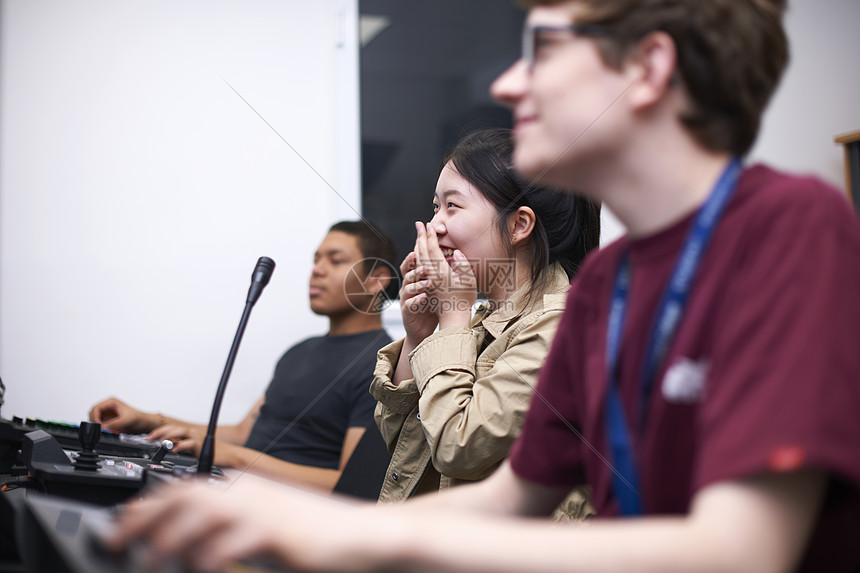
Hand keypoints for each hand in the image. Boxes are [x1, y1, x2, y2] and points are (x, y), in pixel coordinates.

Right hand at [88, 397, 158, 433]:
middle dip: (96, 422)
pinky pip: (100, 424)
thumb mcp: (127, 420)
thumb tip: (104, 427)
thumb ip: (115, 423)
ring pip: (95, 419)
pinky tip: (110, 431)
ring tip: (108, 430)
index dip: (95, 417)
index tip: (99, 425)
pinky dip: (102, 429)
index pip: (96, 408)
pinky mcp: (109, 420)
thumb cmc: (139, 418)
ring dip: (99, 426)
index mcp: (111, 402)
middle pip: (93, 413)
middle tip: (102, 429)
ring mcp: (108, 413)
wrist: (144, 423)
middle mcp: (108, 406)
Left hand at [106, 478, 379, 571]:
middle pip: (183, 495)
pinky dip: (209, 556)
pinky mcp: (275, 531)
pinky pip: (231, 541)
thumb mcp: (261, 527)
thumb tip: (186, 544)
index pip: (184, 487)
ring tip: (148, 562)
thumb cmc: (312, 535)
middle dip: (144, 518)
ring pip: (200, 514)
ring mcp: (261, 509)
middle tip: (115, 543)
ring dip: (168, 538)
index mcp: (242, 487)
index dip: (147, 504)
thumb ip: (226, 529)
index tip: (120, 523)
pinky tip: (198, 569)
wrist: (358, 535)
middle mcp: (246, 492)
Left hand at [148, 424, 203, 456]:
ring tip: (160, 442)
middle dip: (160, 432)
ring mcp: (196, 437)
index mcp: (188, 433)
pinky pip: (189, 443)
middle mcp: (191, 433)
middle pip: (174, 427)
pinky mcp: (200, 444)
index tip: (149, 437)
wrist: (224, 454)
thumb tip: (168, 445)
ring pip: (181, 431)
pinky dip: (180, 445)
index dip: (159, 431)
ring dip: (169, 435)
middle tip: (149, 438)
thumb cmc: (207, 451)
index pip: (171, 428)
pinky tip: (174, 450)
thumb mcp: (190, 448)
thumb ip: (180, 444)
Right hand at [399, 246, 438, 345]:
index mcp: (418, 277)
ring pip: (408, 287)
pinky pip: (409, 304)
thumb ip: (447, 270)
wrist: (425, 328)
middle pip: (407, 270)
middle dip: (410, 261)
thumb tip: (456, 253)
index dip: (417, 249)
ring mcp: (408, 298)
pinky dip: (416, 300)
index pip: (416, 261)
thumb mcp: (440, 286)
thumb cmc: (433, 305)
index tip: (421, 242)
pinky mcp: (408, 311)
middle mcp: (410, 285)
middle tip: (416, 254)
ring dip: (416, 282)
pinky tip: (424, 297)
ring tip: (427, 280)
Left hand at [416, 222, 475, 329]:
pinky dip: (418, 256)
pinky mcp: (427, 284)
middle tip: (418, 224)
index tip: (428, 224)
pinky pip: (419, 267)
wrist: (452, 318)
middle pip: (422, 251)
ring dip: (417, 245)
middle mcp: (431, 273)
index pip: (432, 248)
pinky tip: (419, 253)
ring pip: (419, 259)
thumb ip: (463, 264)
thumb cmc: (463, 299)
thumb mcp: (469, 280)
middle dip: (420, 236)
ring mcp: (427, 279)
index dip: (430, 235)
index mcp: (440, 271)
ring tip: (418, 235)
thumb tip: (455, 252)